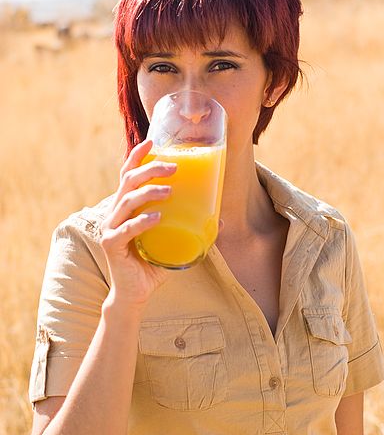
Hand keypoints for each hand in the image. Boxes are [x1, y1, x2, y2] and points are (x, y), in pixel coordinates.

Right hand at [100, 139, 176, 309]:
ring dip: (148, 192)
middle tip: (173, 167)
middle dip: (149, 169)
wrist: (136, 292)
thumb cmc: (154, 262)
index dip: (137, 157)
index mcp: (127, 206)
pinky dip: (141, 222)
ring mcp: (111, 228)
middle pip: (128, 182)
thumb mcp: (173, 240)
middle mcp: (115, 213)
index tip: (152, 141)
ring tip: (169, 190)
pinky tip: (156, 217)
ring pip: (126, 201)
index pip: (128, 175)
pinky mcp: (111, 245)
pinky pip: (125, 230)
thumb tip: (221, 220)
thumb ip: (191, 228)